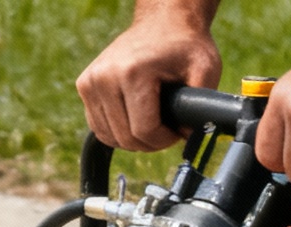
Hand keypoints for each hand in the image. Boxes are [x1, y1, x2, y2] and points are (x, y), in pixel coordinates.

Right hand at [77, 2, 223, 152]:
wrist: (162, 21)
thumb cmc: (184, 45)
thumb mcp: (206, 69)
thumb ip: (201, 105)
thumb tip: (189, 137)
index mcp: (132, 72)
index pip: (143, 131)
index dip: (165, 140)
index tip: (177, 130)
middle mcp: (105, 76)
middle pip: (125, 138)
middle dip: (150, 142)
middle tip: (167, 127)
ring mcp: (90, 81)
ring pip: (109, 137)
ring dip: (133, 139)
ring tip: (152, 121)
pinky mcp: (85, 85)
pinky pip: (98, 128)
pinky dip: (117, 132)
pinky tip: (135, 118)